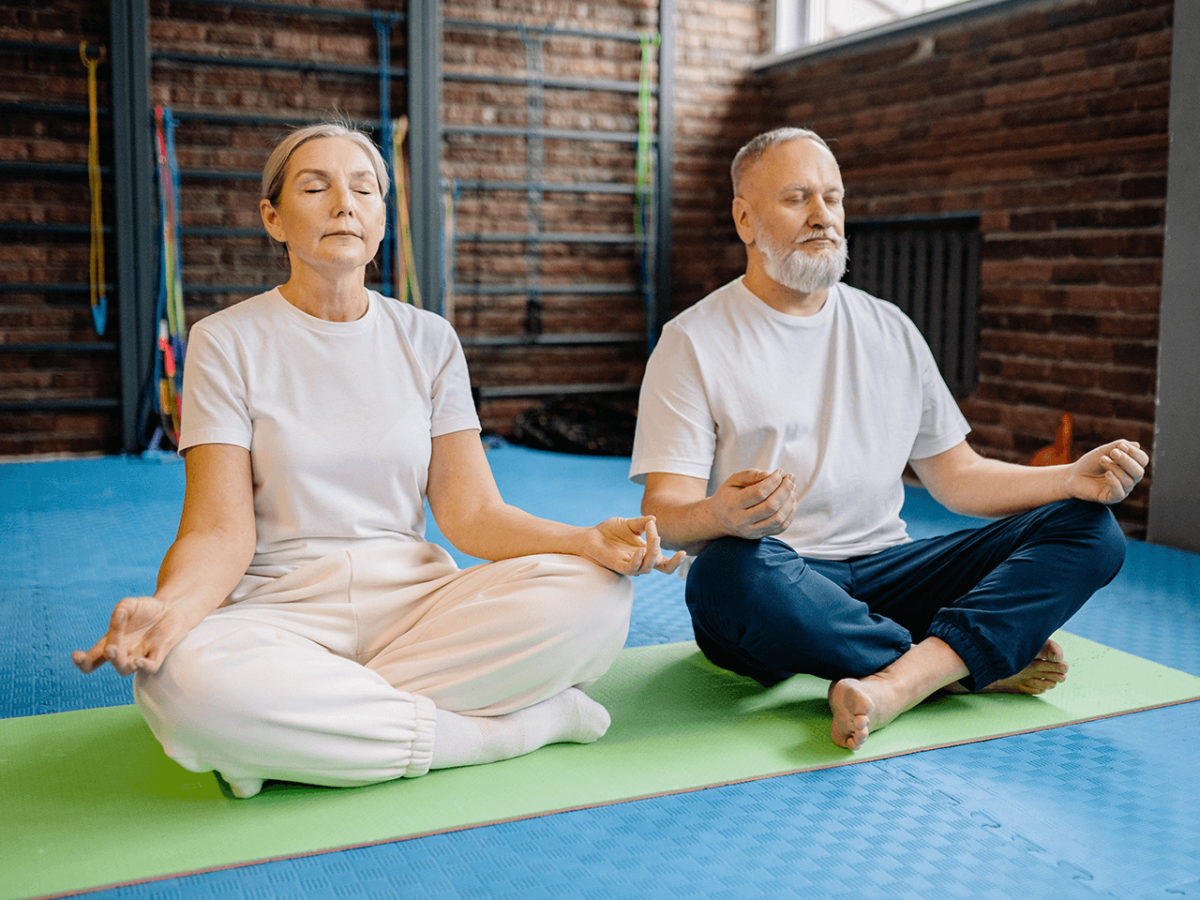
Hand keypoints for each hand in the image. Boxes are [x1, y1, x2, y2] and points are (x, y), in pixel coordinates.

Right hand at [72, 596, 190, 676]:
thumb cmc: (146, 609)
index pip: (92, 659)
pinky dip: (143, 667)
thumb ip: (121, 610)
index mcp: (112, 642)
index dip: (82, 662)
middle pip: (111, 663)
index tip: (77, 655)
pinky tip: (138, 662)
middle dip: (109, 657)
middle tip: (110, 649)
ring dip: (121, 664)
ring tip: (117, 653)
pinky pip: (150, 668)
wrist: (172, 609)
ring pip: (126, 668)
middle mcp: (124, 652)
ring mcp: (140, 655)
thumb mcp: (130, 605)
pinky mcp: (158, 655)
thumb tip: (117, 617)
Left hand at [582, 516, 685, 575]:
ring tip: (654, 537)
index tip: (683, 552)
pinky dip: (638, 560)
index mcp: (646, 553)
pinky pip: (632, 568)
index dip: (676, 561)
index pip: (665, 563)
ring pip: (648, 567)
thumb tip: (654, 519)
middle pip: (660, 565)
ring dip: (653, 553)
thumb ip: (642, 523)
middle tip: (657, 535)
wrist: (590, 536)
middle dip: (662, 550)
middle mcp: (641, 561)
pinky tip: (639, 550)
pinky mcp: (619, 567)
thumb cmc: (609, 531)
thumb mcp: (629, 523)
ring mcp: (631, 565)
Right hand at [710, 468, 796, 538]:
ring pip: (777, 519)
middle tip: (790, 479)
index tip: (780, 472)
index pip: (759, 493)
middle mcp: (741, 520)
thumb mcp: (733, 480)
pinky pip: (780, 528)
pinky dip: (789, 514)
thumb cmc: (727, 496)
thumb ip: (751, 475)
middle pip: (770, 506)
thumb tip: (771, 475)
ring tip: (792, 489)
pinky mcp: (759, 536)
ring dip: (789, 502)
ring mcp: (751, 531)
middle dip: (785, 490)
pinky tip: (790, 502)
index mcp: (733, 504)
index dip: (773, 481)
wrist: (718, 519)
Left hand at [1064, 440, 1147, 504]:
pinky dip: (1115, 482)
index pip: (1142, 460)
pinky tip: (1107, 474)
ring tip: (1102, 460)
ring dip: (1115, 467)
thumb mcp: (1103, 451)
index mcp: (1130, 467)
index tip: (1120, 446)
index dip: (1134, 452)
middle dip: (1127, 460)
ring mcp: (1121, 490)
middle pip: (1139, 472)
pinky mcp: (1111, 498)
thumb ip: (1118, 446)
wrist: (1072, 475)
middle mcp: (1129, 479)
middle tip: (1112, 453)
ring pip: (1129, 481)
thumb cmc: (1089, 463)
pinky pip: (1120, 493)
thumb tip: (1137, 445)